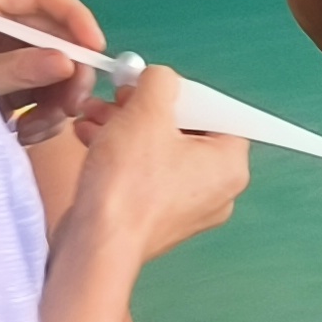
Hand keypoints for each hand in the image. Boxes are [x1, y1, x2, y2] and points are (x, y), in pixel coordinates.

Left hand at [0, 0, 109, 139]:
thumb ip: (14, 69)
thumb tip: (65, 62)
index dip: (75, 18)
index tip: (95, 51)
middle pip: (56, 37)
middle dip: (70, 73)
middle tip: (73, 107)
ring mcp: (3, 56)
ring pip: (53, 70)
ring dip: (56, 103)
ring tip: (36, 131)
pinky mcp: (6, 84)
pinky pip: (41, 94)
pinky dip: (43, 116)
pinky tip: (26, 134)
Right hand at [68, 65, 250, 262]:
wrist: (96, 243)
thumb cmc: (128, 186)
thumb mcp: (146, 112)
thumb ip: (160, 83)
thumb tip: (160, 77)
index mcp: (230, 165)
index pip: (219, 113)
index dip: (182, 93)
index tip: (155, 85)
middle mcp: (216, 190)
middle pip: (185, 130)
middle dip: (145, 108)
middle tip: (120, 96)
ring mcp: (186, 208)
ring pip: (159, 150)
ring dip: (125, 126)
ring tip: (94, 113)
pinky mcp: (156, 217)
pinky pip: (144, 173)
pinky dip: (121, 153)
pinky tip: (91, 136)